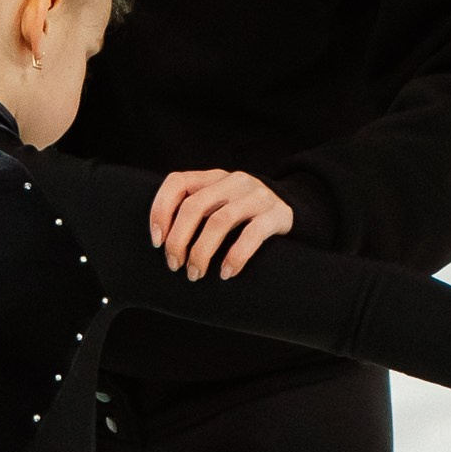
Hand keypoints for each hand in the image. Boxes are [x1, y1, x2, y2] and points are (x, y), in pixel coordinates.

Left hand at [150, 168, 294, 281]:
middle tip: (175, 266)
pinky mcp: (276, 214)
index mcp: (213, 177)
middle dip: (178, 240)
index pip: (177, 182)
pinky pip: (252, 234)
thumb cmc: (244, 214)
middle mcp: (233, 181)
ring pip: (219, 221)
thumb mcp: (219, 203)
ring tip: (196, 274)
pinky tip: (226, 273)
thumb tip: (161, 241)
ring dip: (202, 252)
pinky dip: (235, 256)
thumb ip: (195, 210)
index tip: (157, 241)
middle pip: (194, 206)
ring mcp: (256, 196)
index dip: (160, 210)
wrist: (293, 208)